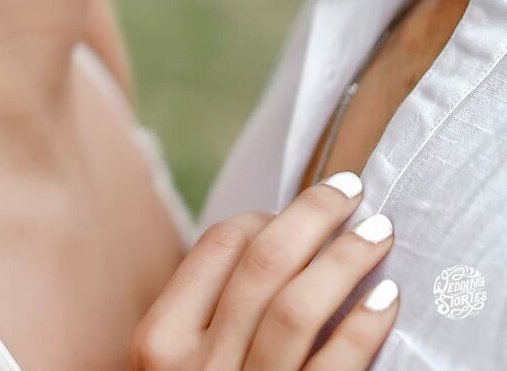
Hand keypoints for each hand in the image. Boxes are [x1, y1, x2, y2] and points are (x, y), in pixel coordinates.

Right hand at [129, 172, 397, 370]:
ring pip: (299, 308)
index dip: (266, 215)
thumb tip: (269, 234)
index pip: (220, 245)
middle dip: (313, 216)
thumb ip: (203, 313)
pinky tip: (384, 298)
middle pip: (264, 263)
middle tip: (349, 190)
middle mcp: (195, 368)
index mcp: (157, 341)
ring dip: (345, 260)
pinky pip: (336, 369)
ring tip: (376, 233)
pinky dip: (364, 327)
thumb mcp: (173, 367)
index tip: (296, 210)